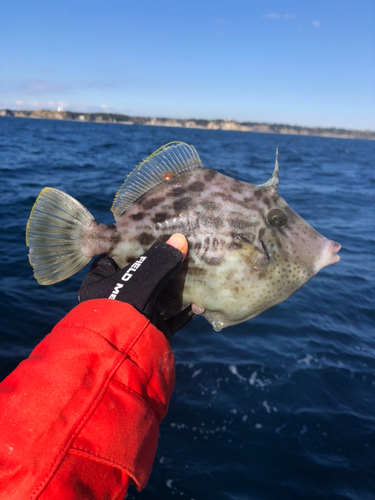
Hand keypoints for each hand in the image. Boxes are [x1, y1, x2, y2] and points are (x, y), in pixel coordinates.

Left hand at [77, 234, 193, 339]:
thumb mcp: (140, 282)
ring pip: (159, 295)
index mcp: (103, 281)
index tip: (157, 232)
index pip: (119, 254)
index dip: (137, 243)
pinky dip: (185, 308)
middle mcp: (118, 297)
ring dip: (177, 285)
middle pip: (143, 275)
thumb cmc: (120, 313)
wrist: (123, 361)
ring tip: (196, 268)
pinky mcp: (152, 330)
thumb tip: (180, 239)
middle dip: (163, 265)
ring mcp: (135, 314)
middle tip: (182, 248)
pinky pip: (171, 316)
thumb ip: (160, 261)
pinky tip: (199, 299)